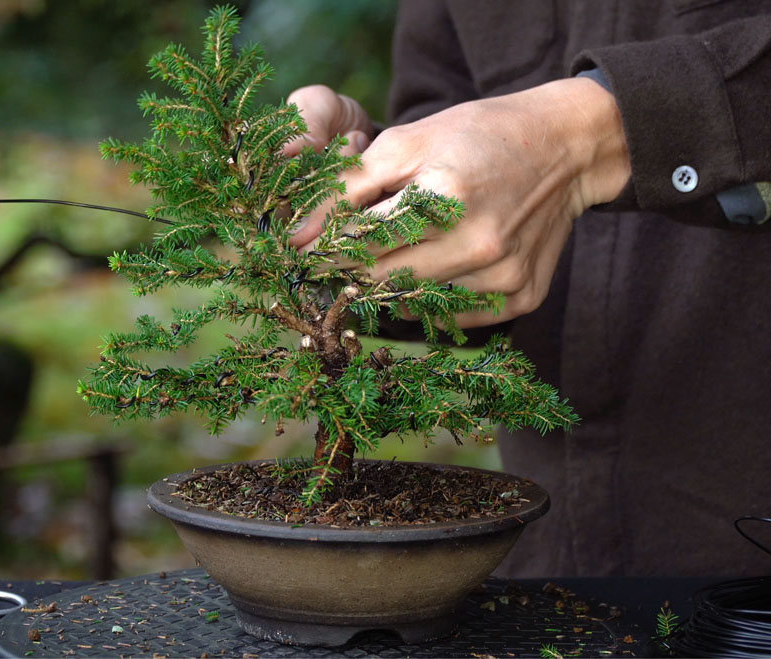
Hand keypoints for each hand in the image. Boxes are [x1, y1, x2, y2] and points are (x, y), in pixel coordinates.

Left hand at [290, 78, 630, 327]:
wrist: (567, 147)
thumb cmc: (478, 137)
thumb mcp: (409, 142)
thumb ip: (347, 188)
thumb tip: (296, 235)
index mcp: (446, 195)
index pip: (359, 244)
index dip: (328, 247)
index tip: (311, 248)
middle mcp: (479, 243)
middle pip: (383, 281)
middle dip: (352, 271)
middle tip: (345, 256)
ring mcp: (504, 277)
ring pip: (416, 306)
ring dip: (392, 287)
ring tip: (400, 253)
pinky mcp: (522, 297)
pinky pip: (456, 317)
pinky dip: (434, 299)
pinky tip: (437, 267)